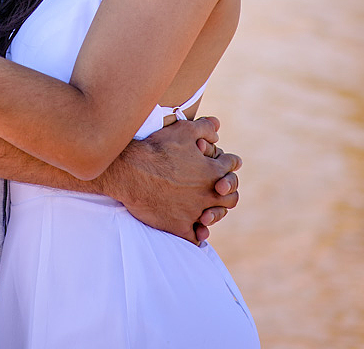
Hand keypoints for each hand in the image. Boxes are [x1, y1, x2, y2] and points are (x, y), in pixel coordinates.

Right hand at [96, 116, 240, 245]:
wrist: (131, 172)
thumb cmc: (157, 149)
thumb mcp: (183, 130)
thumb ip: (204, 128)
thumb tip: (218, 127)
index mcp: (211, 171)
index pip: (231, 166)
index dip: (231, 162)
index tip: (231, 162)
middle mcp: (207, 194)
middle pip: (231, 197)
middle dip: (228, 191)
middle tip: (222, 188)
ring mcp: (194, 212)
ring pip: (215, 217)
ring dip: (215, 212)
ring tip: (210, 209)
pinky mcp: (179, 226)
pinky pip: (195, 237)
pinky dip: (198, 234)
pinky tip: (196, 229)